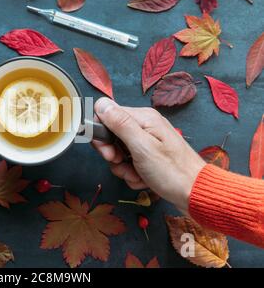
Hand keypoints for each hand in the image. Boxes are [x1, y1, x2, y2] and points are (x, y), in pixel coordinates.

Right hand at [92, 97, 205, 213]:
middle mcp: (144, 126)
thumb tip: (100, 103)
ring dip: (123, 168)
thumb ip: (120, 124)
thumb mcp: (142, 147)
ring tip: (137, 175)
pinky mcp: (148, 156)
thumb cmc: (171, 171)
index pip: (107, 115)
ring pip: (118, 152)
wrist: (196, 194)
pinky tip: (143, 179)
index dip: (101, 134)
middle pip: (111, 135)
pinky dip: (132, 174)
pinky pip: (129, 163)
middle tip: (122, 163)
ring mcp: (147, 142)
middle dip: (112, 154)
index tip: (108, 152)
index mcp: (143, 118)